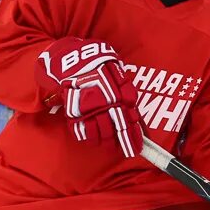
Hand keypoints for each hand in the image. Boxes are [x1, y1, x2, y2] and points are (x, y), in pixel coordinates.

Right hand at [35, 36, 142, 157]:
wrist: (76, 59)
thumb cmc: (101, 65)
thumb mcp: (119, 75)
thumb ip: (127, 93)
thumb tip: (134, 113)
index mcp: (118, 97)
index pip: (128, 123)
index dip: (132, 139)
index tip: (136, 150)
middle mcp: (104, 105)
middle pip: (112, 131)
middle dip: (116, 143)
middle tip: (119, 150)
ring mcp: (88, 109)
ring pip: (97, 133)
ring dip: (102, 141)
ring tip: (104, 145)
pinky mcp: (73, 110)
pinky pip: (80, 129)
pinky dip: (86, 135)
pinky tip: (90, 138)